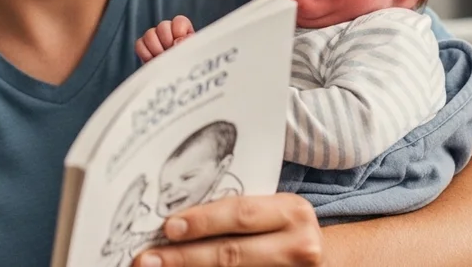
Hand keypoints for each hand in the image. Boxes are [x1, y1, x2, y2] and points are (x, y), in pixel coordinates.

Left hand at [133, 194, 322, 266]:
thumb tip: (173, 219)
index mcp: (292, 212)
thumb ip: (236, 212)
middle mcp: (300, 246)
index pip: (240, 214)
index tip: (167, 226)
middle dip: (184, 257)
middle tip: (148, 259)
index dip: (202, 221)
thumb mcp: (272, 212)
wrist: (323, 260)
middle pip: (231, 253)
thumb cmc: (282, 228)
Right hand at [136, 16, 195, 62]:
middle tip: (170, 53)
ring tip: (162, 59)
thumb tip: (178, 40)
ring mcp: (155, 39)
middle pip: (162, 25)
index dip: (178, 31)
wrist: (174, 84)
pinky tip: (153, 61)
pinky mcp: (144, 48)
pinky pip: (139, 44)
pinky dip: (145, 54)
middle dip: (166, 41)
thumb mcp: (192, 56)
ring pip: (149, 33)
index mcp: (184, 31)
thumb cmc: (187, 68)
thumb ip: (188, 45)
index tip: (178, 44)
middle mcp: (169, 32)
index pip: (179, 21)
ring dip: (156, 48)